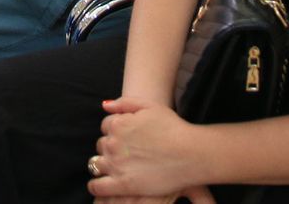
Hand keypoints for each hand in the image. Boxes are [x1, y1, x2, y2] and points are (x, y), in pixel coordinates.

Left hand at [88, 98, 213, 201]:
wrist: (191, 154)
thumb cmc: (174, 128)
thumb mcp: (150, 106)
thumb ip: (125, 103)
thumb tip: (105, 106)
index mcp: (118, 123)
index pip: (106, 126)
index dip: (116, 131)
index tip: (128, 138)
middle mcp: (113, 143)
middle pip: (101, 144)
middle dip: (111, 147)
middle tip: (128, 153)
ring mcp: (116, 164)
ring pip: (96, 164)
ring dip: (104, 165)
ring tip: (119, 168)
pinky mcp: (122, 184)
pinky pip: (97, 186)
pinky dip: (96, 186)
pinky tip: (104, 185)